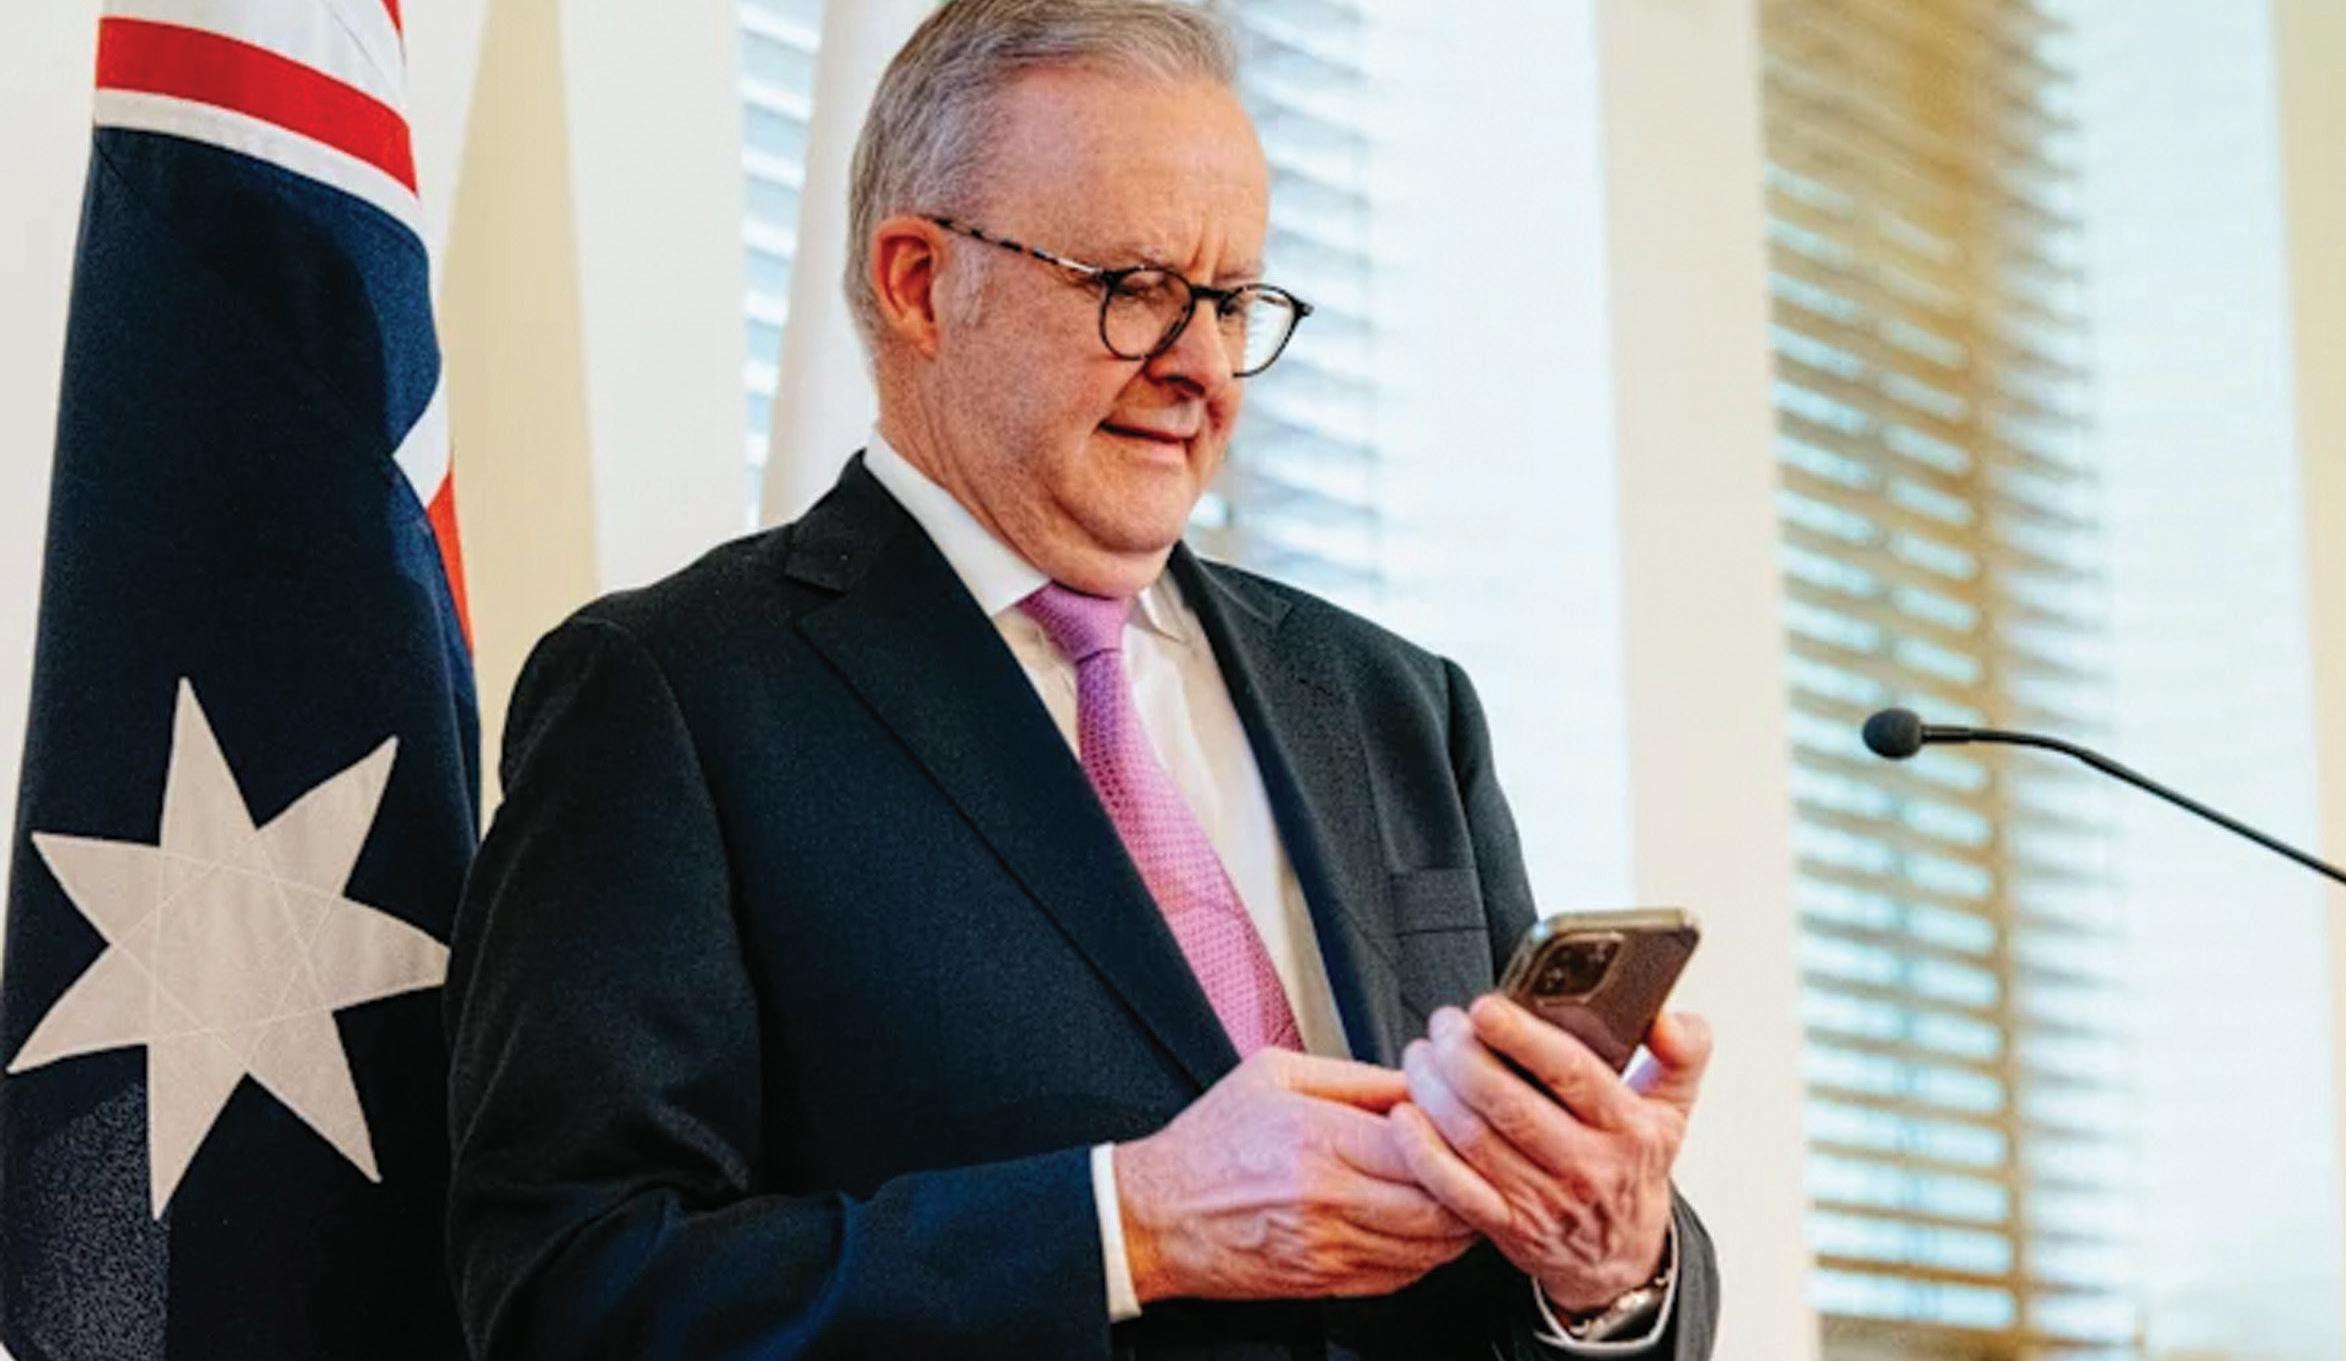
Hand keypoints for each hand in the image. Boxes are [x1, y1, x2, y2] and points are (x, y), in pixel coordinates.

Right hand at [1114, 1048, 1479, 1304]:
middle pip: (1439, 1202)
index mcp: (1316, 1138)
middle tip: (1483, 1161)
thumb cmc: (1209, 1143)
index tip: (1465, 1117)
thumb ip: (1354, 1077)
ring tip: (1466, 1192)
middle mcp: (1327, 1199)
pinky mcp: (1327, 1283)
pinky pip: (1403, 1276)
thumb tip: (1417, 1079)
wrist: (1157, 1216)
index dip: (1457, 1134)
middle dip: (1473, 1182)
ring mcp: (1329, 1248)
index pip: (1422, 1145)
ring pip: (1430, 1246)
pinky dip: (1429, 1254)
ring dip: (1460, 1221)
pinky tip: (1428, 1228)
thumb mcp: (1274, 1075)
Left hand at [1389, 996, 1710, 1311]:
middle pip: (1509, 1105)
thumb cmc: (1633, 1164)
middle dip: (1463, 1056)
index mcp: (1629, 1128)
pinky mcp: (1506, 1226)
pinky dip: (1422, 1150)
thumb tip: (1667, 1016)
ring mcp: (1543, 1201)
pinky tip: (1406, 1115)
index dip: (1522, 1037)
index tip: (1484, 1007)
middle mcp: (1586, 1166)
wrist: (1619, 1255)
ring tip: (1422, 1055)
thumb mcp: (1673, 1107)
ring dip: (1434, 1091)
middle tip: (1443, 1023)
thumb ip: (1682, 1051)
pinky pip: (1452, 1188)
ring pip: (1474, 1139)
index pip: (1572, 1073)